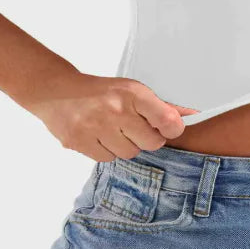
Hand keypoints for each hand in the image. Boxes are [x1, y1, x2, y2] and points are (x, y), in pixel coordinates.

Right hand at [17, 72, 199, 160]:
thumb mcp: (132, 90)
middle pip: (151, 143)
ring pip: (129, 153)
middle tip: (135, 128)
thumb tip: (192, 114)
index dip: (171, 128)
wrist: (57, 91)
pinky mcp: (79, 142)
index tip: (167, 128)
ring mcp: (96, 127)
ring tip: (114, 130)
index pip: (167, 119)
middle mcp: (116, 110)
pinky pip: (107, 159)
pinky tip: (99, 136)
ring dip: (125, 145)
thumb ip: (162, 106)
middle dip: (147, 138)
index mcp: (132, 93)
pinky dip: (106, 151)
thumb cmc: (101, 91)